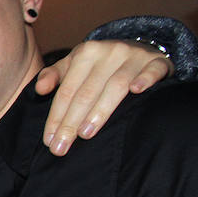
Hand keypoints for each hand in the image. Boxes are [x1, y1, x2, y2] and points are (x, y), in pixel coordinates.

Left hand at [36, 40, 172, 154]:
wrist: (139, 49)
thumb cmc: (101, 64)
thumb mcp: (74, 64)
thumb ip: (54, 75)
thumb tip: (40, 89)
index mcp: (86, 52)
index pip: (67, 91)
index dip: (56, 117)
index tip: (49, 141)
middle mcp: (109, 52)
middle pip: (87, 92)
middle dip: (71, 122)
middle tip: (62, 147)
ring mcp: (135, 55)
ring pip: (116, 85)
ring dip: (100, 110)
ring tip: (86, 134)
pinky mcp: (157, 61)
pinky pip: (152, 70)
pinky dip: (145, 79)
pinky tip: (137, 92)